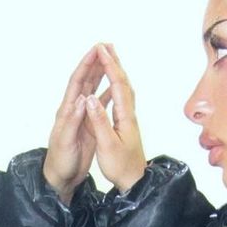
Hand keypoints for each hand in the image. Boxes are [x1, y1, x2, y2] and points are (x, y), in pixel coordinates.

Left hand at [42, 45, 110, 204]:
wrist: (61, 177)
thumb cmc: (61, 161)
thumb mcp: (65, 141)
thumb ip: (72, 120)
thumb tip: (81, 99)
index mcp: (67, 111)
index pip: (77, 82)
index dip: (86, 65)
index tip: (96, 50)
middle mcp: (74, 110)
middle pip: (85, 81)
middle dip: (94, 63)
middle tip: (106, 47)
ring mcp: (82, 117)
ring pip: (93, 90)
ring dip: (101, 74)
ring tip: (111, 60)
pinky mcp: (90, 125)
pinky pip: (99, 105)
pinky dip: (106, 94)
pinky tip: (114, 88)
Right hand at [84, 44, 146, 193]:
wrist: (135, 182)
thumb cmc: (120, 167)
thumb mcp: (107, 145)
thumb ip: (99, 121)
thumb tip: (91, 98)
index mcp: (124, 117)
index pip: (117, 84)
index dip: (109, 65)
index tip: (100, 49)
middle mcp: (129, 114)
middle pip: (123, 82)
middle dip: (114, 62)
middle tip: (105, 45)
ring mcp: (128, 119)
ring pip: (123, 89)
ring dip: (116, 71)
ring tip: (108, 58)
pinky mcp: (125, 125)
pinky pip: (120, 98)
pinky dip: (115, 85)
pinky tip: (112, 86)